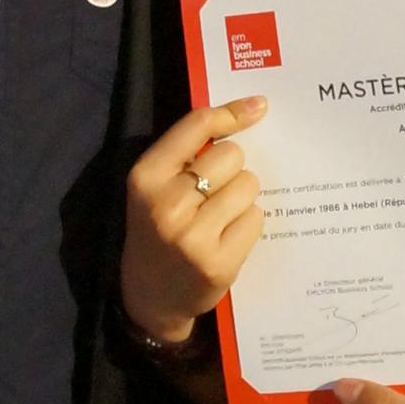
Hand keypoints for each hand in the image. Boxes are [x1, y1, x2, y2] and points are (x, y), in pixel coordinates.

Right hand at [121, 98, 267, 341]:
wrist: (150, 296)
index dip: (232, 113)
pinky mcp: (218, 264)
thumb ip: (189, 149)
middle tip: (213, 193)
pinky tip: (227, 238)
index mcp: (145, 176)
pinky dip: (248, 224)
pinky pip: (257, 218)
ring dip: (242, 197)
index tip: (258, 107)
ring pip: (249, 185)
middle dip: (230, 169)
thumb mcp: (156, 185)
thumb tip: (254, 108)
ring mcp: (192, 237)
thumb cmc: (158, 228)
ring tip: (219, 217)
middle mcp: (166, 204)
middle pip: (232, 155)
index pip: (197, 125)